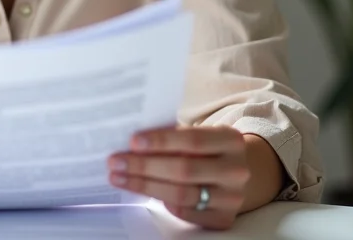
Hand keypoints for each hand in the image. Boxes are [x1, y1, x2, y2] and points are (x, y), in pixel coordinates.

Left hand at [107, 125, 249, 230]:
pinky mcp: (223, 219)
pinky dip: (162, 201)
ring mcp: (232, 198)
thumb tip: (132, 141)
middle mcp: (236, 170)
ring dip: (144, 185)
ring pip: (181, 194)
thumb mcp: (198, 133)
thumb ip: (173, 135)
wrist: (234, 171)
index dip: (161, 141)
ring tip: (120, 178)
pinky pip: (185, 212)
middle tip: (116, 162)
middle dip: (144, 166)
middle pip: (184, 170)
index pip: (192, 140)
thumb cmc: (206, 147)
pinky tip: (143, 191)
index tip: (132, 141)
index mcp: (230, 140)